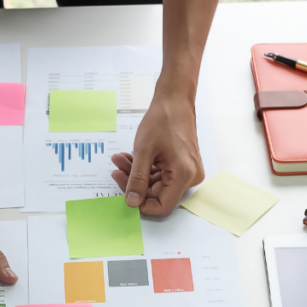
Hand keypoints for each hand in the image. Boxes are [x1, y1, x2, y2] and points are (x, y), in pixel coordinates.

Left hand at [111, 89, 204, 215]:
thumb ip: (137, 179)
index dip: (142, 204)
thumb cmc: (162, 120)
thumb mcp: (143, 151)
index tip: (125, 193)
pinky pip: (161, 174)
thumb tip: (132, 202)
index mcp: (184, 175)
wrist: (175, 101)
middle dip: (134, 182)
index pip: (163, 206)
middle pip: (158, 193)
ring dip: (136, 174)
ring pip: (157, 183)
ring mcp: (187, 171)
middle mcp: (190, 177)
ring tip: (120, 158)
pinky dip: (145, 168)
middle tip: (117, 168)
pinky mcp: (182, 165)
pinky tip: (130, 157)